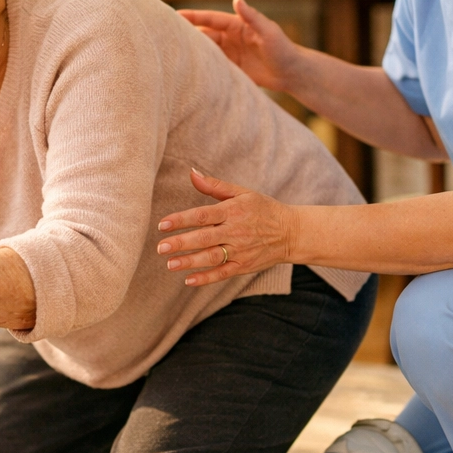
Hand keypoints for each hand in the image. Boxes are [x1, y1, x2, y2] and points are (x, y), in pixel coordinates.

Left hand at [157, 169, 296, 285]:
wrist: (291, 232)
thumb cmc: (263, 209)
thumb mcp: (242, 192)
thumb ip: (215, 186)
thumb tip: (192, 173)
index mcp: (233, 211)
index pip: (203, 215)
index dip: (182, 220)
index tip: (163, 224)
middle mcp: (236, 231)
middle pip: (205, 237)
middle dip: (182, 243)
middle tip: (161, 247)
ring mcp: (240, 250)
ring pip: (212, 257)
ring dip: (190, 261)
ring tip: (170, 264)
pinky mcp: (244, 266)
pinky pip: (223, 273)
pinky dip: (206, 278)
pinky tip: (188, 280)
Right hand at [178, 0, 297, 92]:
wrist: (293, 73)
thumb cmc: (284, 49)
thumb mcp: (269, 31)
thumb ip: (252, 16)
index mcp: (238, 26)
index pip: (211, 19)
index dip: (193, 17)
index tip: (175, 15)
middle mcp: (232, 38)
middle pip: (205, 34)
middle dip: (188, 34)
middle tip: (167, 35)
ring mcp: (231, 53)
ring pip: (207, 51)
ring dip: (193, 52)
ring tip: (174, 54)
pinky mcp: (233, 69)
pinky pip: (214, 66)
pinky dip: (203, 67)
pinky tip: (190, 71)